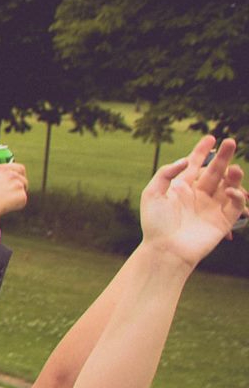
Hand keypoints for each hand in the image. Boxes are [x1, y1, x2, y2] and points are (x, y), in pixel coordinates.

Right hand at [0, 162, 28, 223]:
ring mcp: (18, 185)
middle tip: (13, 192)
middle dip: (21, 186)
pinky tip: (6, 207)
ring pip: (23, 191)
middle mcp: (12, 175)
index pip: (19, 167)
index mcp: (1, 169)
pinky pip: (22, 201)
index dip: (19, 174)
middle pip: (23, 179)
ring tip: (5, 202)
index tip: (17, 178)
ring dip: (17, 196)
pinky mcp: (22, 196)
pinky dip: (16, 205)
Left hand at [139, 136, 243, 267]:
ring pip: (228, 185)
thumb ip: (165, 173)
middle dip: (222, 156)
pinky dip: (236, 195)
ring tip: (234, 167)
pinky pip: (235, 203)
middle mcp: (198, 195)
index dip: (202, 151)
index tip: (210, 137)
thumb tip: (184, 160)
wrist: (166, 249)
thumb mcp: (152, 194)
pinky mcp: (223, 220)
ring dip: (233, 175)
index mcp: (182, 188)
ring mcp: (212, 206)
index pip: (195, 165)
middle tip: (230, 141)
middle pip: (214, 171)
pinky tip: (228, 190)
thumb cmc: (155, 224)